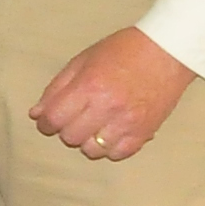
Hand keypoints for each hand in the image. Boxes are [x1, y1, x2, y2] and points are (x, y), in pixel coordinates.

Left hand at [32, 25, 196, 163]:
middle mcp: (107, 107)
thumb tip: (36, 114)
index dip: (44, 123)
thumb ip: (57, 88)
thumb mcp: (82, 61)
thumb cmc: (123, 51)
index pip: (54, 119)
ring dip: (86, 141)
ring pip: (92, 150)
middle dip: (65, 130)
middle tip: (73, 119)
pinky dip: (109, 148)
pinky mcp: (145, 132)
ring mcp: (128, 122)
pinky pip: (118, 154)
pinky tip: (110, 133)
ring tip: (92, 126)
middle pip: (70, 137)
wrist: (168, 52)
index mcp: (89, 86)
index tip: (47, 121)